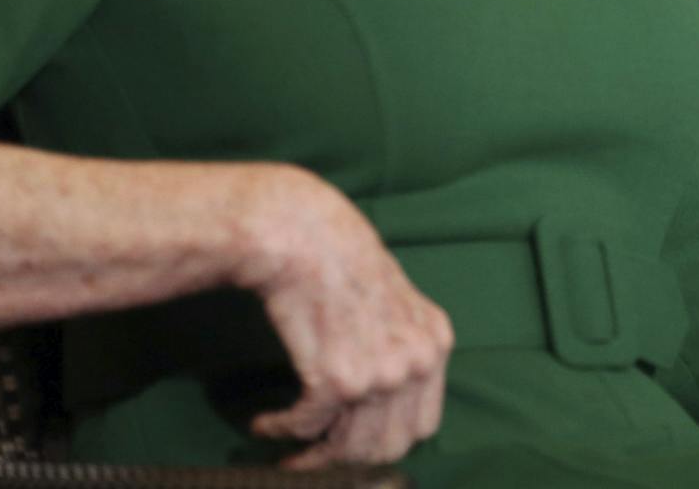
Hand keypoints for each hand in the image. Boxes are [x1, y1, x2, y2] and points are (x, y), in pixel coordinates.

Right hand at [232, 167, 452, 467]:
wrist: (309, 237)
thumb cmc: (344, 264)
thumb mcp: (396, 306)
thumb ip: (401, 351)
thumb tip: (384, 408)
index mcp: (437, 344)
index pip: (423, 426)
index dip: (385, 443)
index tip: (353, 448)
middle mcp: (418, 363)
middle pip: (387, 447)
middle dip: (347, 461)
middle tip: (312, 461)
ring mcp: (381, 375)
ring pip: (347, 448)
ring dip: (309, 458)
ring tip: (284, 456)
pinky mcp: (336, 380)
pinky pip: (303, 427)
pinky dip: (277, 430)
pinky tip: (261, 421)